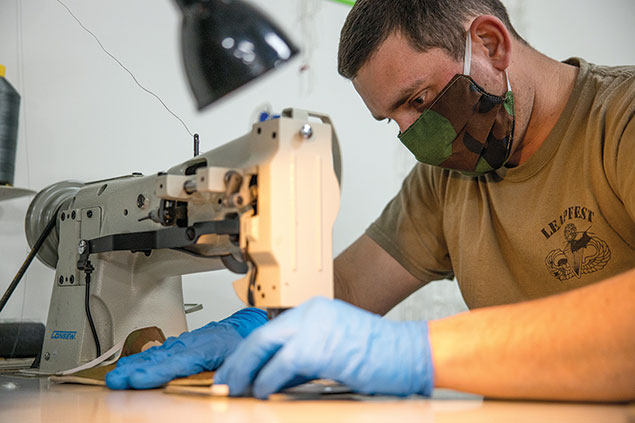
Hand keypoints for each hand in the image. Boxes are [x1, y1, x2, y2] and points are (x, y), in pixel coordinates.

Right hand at [105, 308, 266, 388]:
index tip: (137, 379)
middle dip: (136, 370)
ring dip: (134, 364)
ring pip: (155, 353)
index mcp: (208, 347)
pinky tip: (129, 365)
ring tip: (116, 375)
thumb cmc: (240, 344)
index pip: (178, 362)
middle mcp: (192, 343)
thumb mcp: (241, 359)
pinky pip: (157, 350)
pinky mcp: (179, 344)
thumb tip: (221, 386)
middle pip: (160, 358)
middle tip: (116, 380)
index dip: (156, 372)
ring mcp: (184, 342)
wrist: (242, 327)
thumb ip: (229, 374)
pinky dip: (140, 358)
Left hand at [214, 297, 432, 398]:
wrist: (410, 352)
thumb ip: (301, 359)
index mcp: (314, 310)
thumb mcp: (333, 350)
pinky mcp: (319, 347)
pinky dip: (267, 380)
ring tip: (235, 389)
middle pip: (260, 337)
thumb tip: (273, 376)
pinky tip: (261, 391)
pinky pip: (281, 365)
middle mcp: (310, 313)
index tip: (237, 369)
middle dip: (238, 362)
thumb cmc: (379, 354)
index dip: (248, 353)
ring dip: (245, 372)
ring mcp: (314, 327)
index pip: (270, 331)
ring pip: (264, 347)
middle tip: (224, 381)